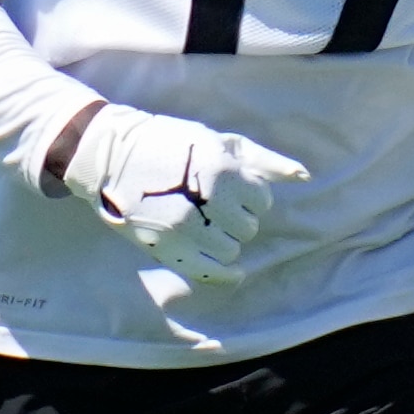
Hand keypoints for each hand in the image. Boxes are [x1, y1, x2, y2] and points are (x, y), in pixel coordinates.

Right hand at [65, 103, 310, 284]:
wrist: (109, 155)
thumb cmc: (169, 143)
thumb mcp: (217, 140)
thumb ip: (263, 161)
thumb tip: (304, 176)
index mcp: (221, 170)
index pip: (261, 200)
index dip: (249, 195)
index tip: (229, 189)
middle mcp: (206, 201)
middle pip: (247, 227)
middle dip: (237, 218)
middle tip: (213, 205)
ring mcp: (185, 228)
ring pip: (231, 250)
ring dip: (224, 239)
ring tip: (205, 223)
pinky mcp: (166, 247)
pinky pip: (210, 271)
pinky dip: (225, 272)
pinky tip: (232, 270)